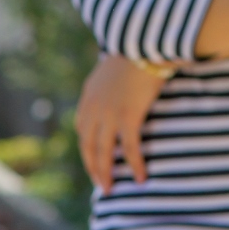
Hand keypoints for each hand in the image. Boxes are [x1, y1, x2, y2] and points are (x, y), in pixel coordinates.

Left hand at [75, 54, 168, 192]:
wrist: (146, 39)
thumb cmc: (137, 50)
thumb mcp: (115, 68)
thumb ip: (111, 85)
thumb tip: (120, 92)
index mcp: (89, 97)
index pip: (82, 131)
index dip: (88, 151)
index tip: (95, 163)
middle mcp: (94, 108)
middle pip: (88, 147)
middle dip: (94, 169)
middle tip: (102, 186)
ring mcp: (109, 114)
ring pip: (104, 153)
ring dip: (106, 174)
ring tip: (111, 189)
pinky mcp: (128, 116)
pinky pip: (130, 148)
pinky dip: (134, 165)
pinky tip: (140, 179)